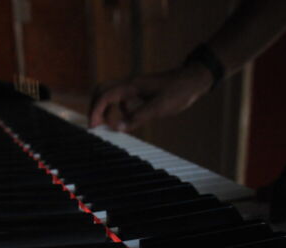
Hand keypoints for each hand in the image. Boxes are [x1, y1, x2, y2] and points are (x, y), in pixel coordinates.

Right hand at [88, 62, 213, 131]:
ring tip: (107, 125)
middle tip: (95, 125)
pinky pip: (122, 99)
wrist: (193, 80)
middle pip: (102, 91)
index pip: (105, 96)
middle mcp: (129, 84)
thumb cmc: (178, 92)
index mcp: (131, 86)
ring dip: (105, 108)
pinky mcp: (140, 91)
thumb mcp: (159, 107)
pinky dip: (117, 109)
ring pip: (110, 94)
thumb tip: (118, 128)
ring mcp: (134, 87)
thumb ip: (138, 117)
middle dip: (95, 107)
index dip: (96, 111)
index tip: (93, 127)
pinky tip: (125, 119)